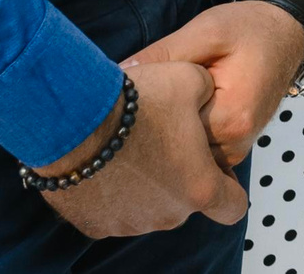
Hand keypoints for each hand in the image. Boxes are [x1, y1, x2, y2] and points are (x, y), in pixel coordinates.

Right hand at [35, 60, 245, 237]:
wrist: (71, 119)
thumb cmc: (136, 101)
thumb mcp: (192, 78)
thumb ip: (209, 93)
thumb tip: (206, 93)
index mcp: (199, 187)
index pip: (232, 207)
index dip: (228, 187)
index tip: (213, 166)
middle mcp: (167, 215)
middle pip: (185, 203)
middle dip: (180, 177)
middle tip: (163, 143)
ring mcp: (128, 224)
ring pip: (149, 209)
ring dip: (146, 186)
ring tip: (130, 148)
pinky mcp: (94, 224)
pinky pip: (113, 211)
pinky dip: (113, 192)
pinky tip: (105, 163)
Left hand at [124, 0, 303, 166]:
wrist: (285, 32)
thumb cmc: (249, 29)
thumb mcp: (205, 31)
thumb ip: (163, 54)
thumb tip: (118, 75)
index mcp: (230, 118)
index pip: (170, 133)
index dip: (145, 114)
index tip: (132, 97)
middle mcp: (236, 142)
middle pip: (177, 149)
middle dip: (154, 128)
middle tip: (138, 102)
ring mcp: (236, 148)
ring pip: (186, 155)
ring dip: (168, 136)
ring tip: (157, 107)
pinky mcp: (233, 146)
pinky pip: (198, 153)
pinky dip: (182, 139)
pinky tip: (173, 116)